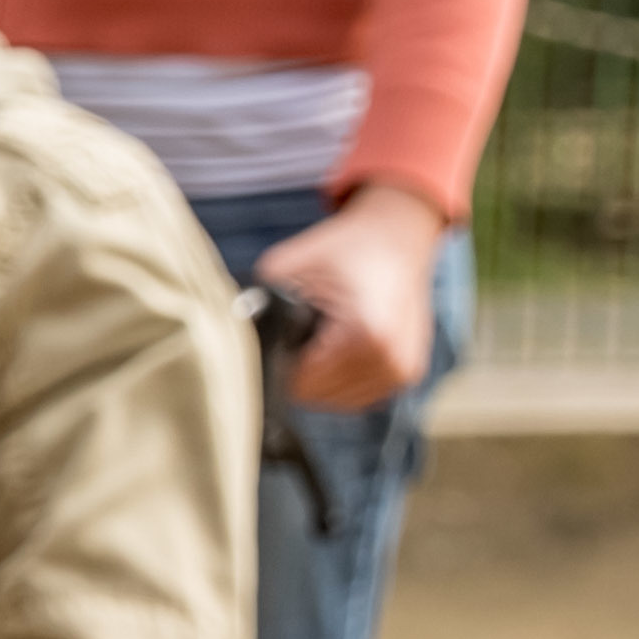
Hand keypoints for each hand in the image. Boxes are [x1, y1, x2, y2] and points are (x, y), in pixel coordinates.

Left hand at [256, 182, 448, 409]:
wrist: (397, 236)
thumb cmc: (340, 249)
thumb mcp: (288, 267)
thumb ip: (256, 305)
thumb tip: (230, 341)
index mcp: (365, 336)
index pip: (299, 384)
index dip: (277, 363)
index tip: (278, 335)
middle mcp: (391, 360)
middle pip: (316, 397)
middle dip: (298, 369)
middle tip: (301, 329)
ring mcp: (403, 371)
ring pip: (335, 401)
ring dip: (319, 377)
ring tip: (322, 336)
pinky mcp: (408, 375)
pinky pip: (356, 396)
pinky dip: (340, 378)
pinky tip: (336, 348)